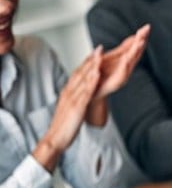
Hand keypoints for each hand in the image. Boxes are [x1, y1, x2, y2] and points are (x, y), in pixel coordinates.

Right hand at [33, 48, 102, 170]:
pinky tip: (97, 74)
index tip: (97, 52)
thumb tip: (85, 95)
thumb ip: (79, 99)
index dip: (88, 62)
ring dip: (92, 66)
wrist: (55, 139)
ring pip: (83, 79)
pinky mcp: (76, 107)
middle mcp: (69, 92)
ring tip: (101, 55)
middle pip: (81, 72)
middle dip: (92, 60)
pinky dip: (91, 82)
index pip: (79, 73)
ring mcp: (72, 98)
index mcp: (69, 92)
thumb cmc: (66, 125)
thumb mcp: (74, 108)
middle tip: (101, 47)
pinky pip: (84, 93)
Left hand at [92, 24, 149, 100]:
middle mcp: (127, 66)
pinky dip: (125, 65)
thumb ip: (124, 48)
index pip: (136, 46)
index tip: (146, 27)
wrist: (95, 91)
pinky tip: (127, 59)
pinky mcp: (117, 81)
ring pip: (131, 60)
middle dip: (141, 40)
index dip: (141, 36)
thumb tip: (134, 37)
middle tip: (146, 30)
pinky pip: (122, 72)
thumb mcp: (114, 57)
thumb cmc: (104, 75)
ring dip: (136, 51)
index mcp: (126, 59)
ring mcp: (123, 73)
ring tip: (141, 41)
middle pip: (136, 51)